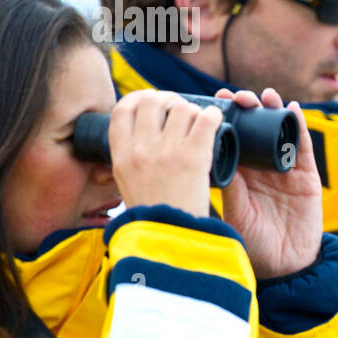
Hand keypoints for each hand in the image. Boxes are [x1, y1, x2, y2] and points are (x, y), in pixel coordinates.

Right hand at [109, 89, 222, 217]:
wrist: (171, 238)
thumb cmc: (153, 215)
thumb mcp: (126, 185)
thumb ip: (128, 161)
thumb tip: (131, 143)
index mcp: (120, 156)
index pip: (122, 110)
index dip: (138, 98)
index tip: (150, 100)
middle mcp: (140, 149)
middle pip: (153, 102)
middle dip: (169, 99)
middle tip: (180, 107)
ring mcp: (167, 152)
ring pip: (182, 108)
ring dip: (193, 109)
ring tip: (200, 119)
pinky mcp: (194, 157)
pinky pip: (206, 120)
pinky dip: (213, 115)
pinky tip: (217, 119)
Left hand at [213, 87, 322, 278]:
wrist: (286, 267)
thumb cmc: (255, 245)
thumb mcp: (236, 214)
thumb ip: (231, 187)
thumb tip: (217, 156)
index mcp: (239, 175)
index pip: (232, 138)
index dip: (225, 118)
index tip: (215, 99)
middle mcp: (260, 168)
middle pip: (255, 128)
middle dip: (247, 108)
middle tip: (238, 96)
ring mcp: (284, 170)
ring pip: (278, 131)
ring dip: (273, 110)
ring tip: (265, 95)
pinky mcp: (306, 176)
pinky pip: (302, 146)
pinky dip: (299, 126)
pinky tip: (293, 109)